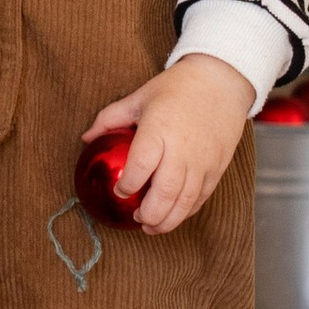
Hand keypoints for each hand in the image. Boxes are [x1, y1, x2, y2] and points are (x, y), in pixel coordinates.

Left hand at [84, 53, 253, 233]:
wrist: (221, 81)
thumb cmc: (177, 88)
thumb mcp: (139, 96)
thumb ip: (110, 118)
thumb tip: (86, 138)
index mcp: (159, 130)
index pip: (141, 165)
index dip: (128, 184)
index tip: (119, 191)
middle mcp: (183, 149)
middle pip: (166, 192)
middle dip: (150, 213)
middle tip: (137, 219)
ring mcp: (203, 161)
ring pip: (186, 201)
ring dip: (168, 220)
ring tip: (152, 227)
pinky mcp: (218, 167)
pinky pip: (202, 197)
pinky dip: (187, 211)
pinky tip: (174, 215)